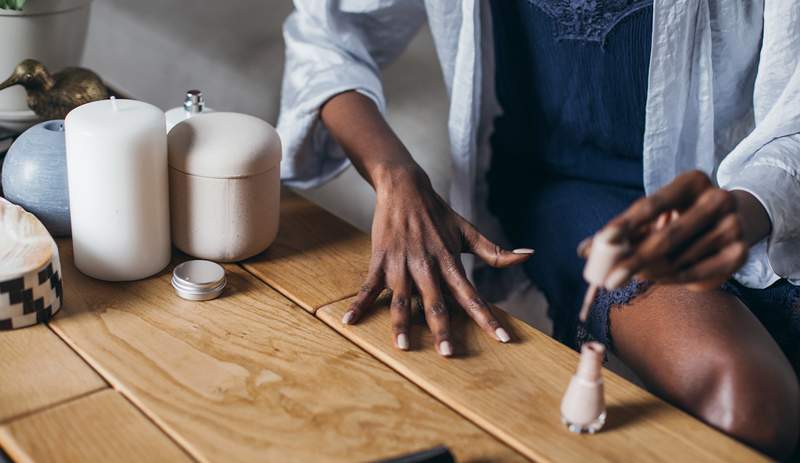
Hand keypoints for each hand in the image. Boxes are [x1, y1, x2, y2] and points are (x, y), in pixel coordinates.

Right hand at [341, 164, 532, 355]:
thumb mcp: (467, 231)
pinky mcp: (380, 260)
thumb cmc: (437, 213)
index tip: (502, 339)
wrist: (404, 186)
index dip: (487, 317)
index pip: (472, 294)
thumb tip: (528, 256)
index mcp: (449, 260)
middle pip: (435, 302)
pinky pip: (368, 286)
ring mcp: (400, 263)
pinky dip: (359, 304)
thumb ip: (494, 252)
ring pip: (401, 298)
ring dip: (401, 323)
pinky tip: (350, 321)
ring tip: (404, 347)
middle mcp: (426, 264)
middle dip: (442, 329)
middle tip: (448, 354)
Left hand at [583, 170, 770, 290]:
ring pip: (679, 260)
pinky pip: (696, 275)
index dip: (627, 223)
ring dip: (651, 272)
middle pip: (668, 236)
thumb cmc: (681, 214)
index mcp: (693, 181)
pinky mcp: (740, 253)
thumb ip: (623, 229)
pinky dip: (671, 280)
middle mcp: (718, 199)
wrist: (735, 217)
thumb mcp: (655, 213)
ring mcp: (734, 226)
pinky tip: (657, 277)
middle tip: (609, 281)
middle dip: (634, 260)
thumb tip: (584, 251)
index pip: (653, 204)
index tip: (603, 240)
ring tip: (636, 273)